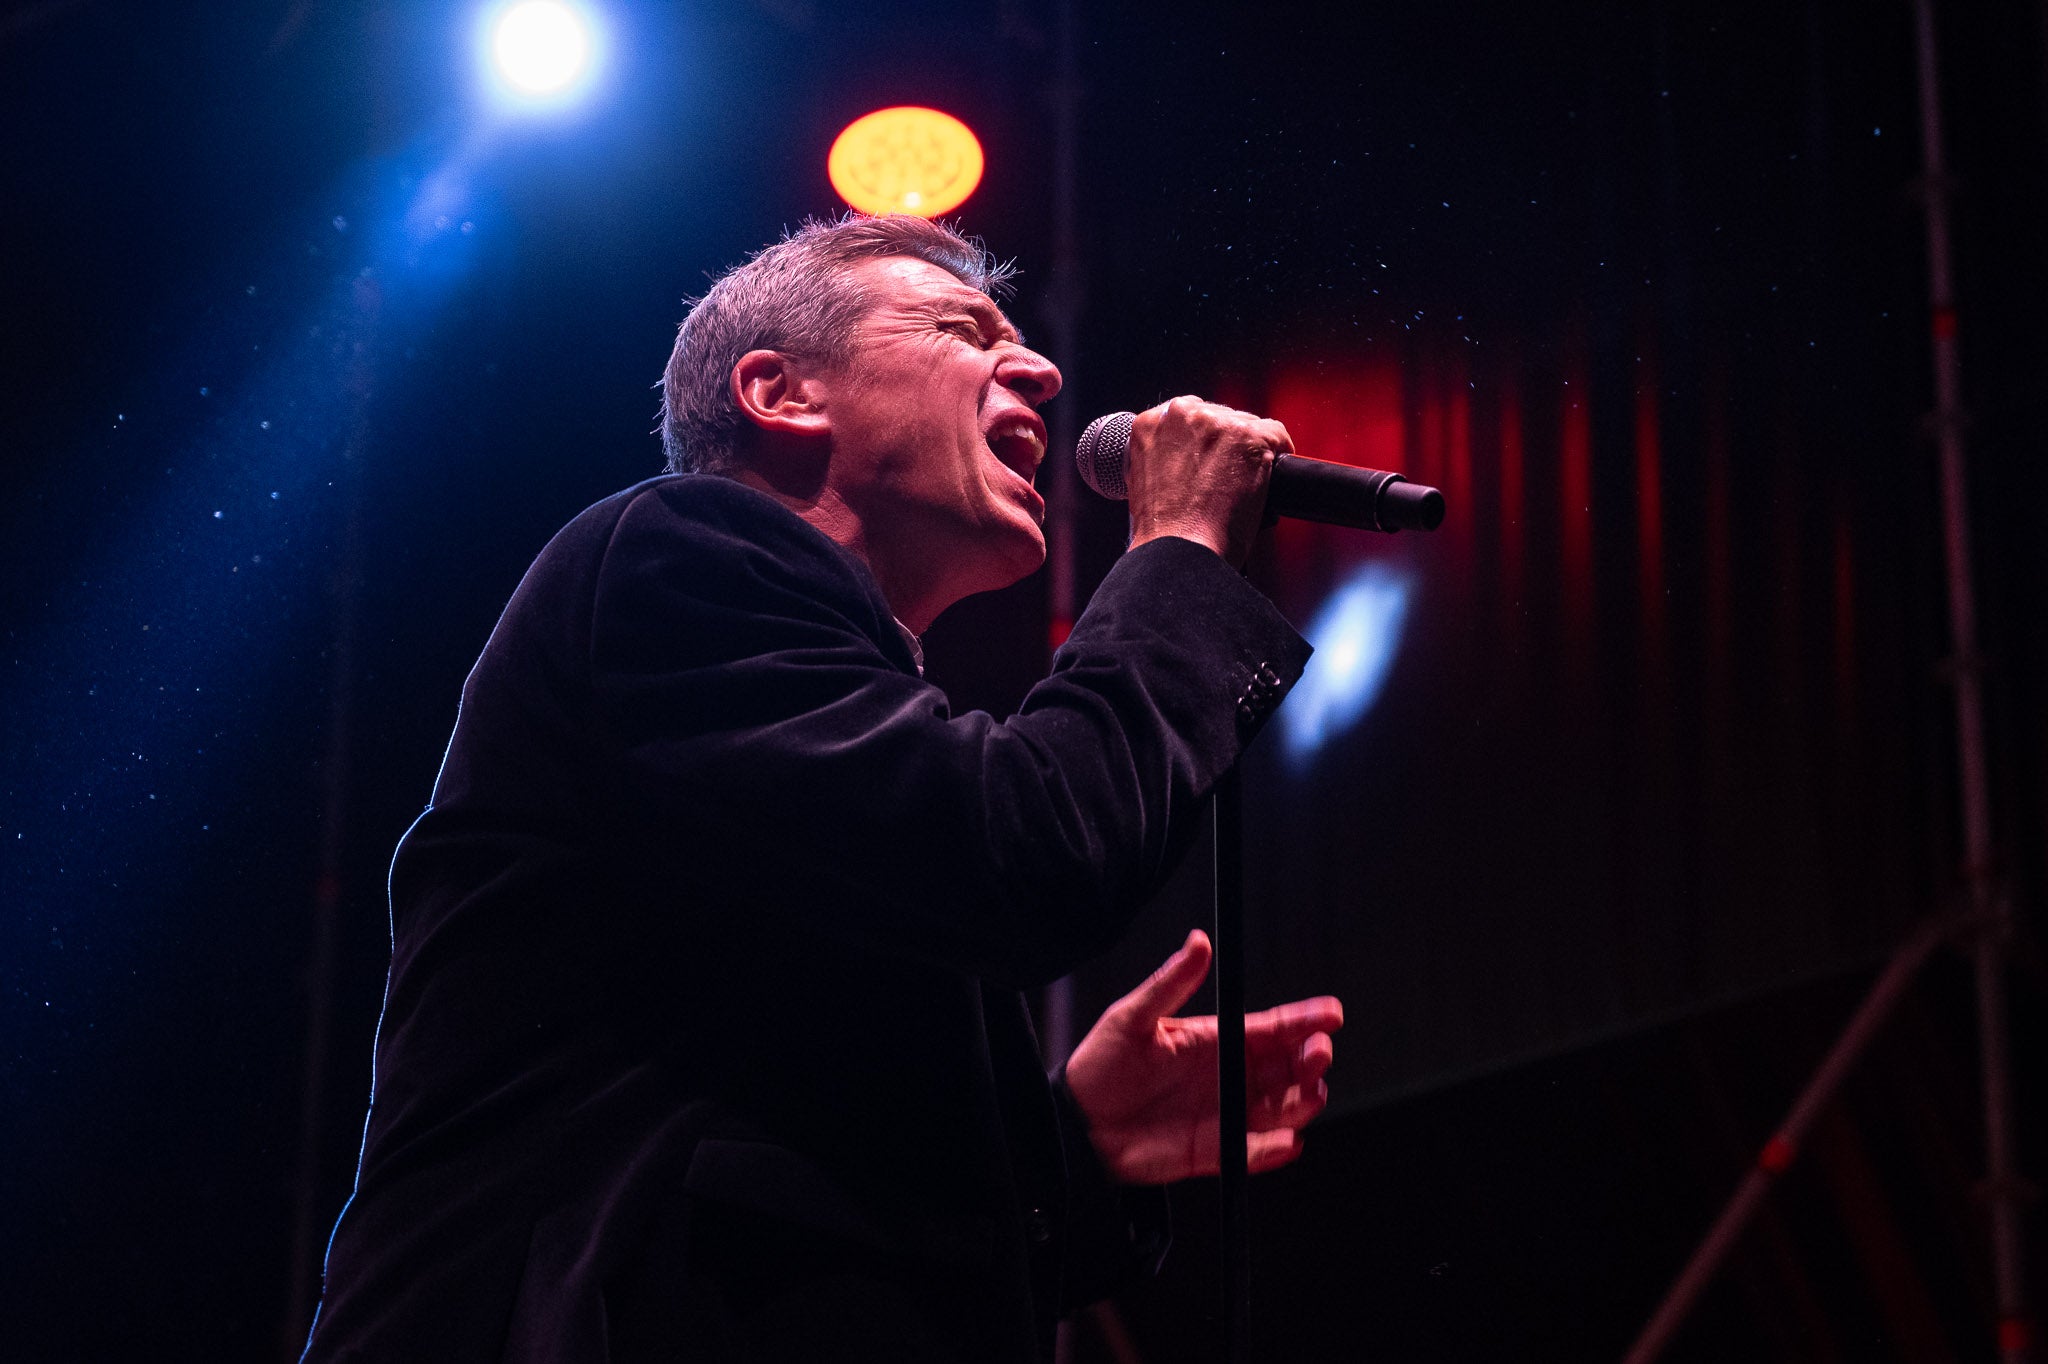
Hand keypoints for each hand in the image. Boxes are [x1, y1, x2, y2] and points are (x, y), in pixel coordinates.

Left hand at [1064, 929, 1342, 1184]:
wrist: (1077, 1124)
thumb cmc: (1101, 1065)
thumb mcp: (1132, 1018)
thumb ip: (1169, 983)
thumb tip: (1198, 941)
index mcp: (1217, 1039)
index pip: (1272, 1028)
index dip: (1304, 1019)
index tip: (1332, 1013)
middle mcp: (1229, 1076)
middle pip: (1288, 1067)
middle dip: (1311, 1060)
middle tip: (1317, 1053)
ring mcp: (1226, 1115)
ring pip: (1282, 1109)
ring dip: (1301, 1103)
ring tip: (1308, 1094)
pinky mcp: (1215, 1152)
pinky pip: (1253, 1153)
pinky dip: (1273, 1150)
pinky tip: (1286, 1143)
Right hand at [1124, 396, 1291, 566]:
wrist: (1179, 549)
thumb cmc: (1164, 529)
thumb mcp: (1146, 481)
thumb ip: (1165, 456)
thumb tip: (1188, 456)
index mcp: (1150, 423)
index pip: (1190, 417)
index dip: (1205, 442)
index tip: (1211, 461)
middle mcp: (1181, 415)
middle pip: (1220, 418)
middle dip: (1227, 445)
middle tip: (1226, 480)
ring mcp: (1216, 423)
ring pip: (1248, 425)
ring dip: (1250, 452)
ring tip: (1240, 488)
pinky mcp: (1248, 436)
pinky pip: (1276, 434)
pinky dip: (1278, 454)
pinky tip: (1267, 480)